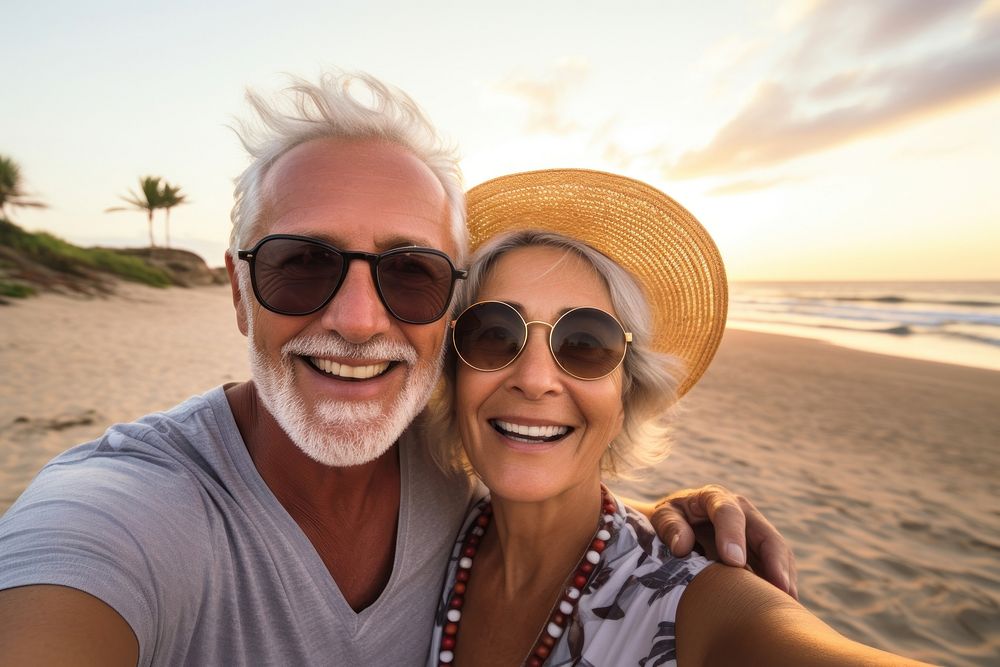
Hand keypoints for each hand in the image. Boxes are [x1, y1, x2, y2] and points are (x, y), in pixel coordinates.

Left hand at [650, 484, 797, 598]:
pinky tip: (784, 603)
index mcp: (714, 497)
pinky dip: (783, 582)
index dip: (732, 535)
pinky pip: (777, 564)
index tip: (734, 562)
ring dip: (784, 575)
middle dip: (774, 560)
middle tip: (778, 587)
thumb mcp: (663, 516)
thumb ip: (670, 527)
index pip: (727, 512)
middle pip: (765, 533)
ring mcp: (754, 529)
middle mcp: (741, 510)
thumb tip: (682, 547)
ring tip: (787, 602)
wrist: (680, 520)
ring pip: (777, 550)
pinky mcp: (761, 547)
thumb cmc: (671, 519)